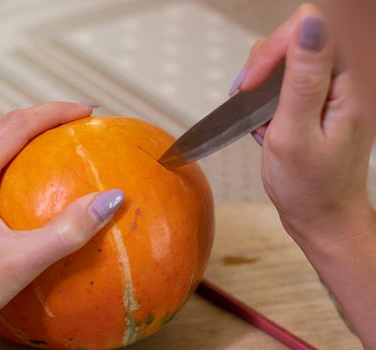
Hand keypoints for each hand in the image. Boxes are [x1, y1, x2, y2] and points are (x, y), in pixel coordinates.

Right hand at [230, 4, 375, 347]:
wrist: (322, 219)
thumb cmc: (309, 188)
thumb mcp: (295, 133)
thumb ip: (302, 77)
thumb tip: (310, 21)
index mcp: (347, 85)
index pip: (310, 30)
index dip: (272, 52)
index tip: (248, 87)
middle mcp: (344, 83)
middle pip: (298, 42)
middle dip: (263, 69)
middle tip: (245, 101)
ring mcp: (332, 93)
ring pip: (288, 62)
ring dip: (262, 87)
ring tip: (258, 120)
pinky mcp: (320, 103)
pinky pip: (288, 84)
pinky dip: (268, 101)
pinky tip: (266, 125)